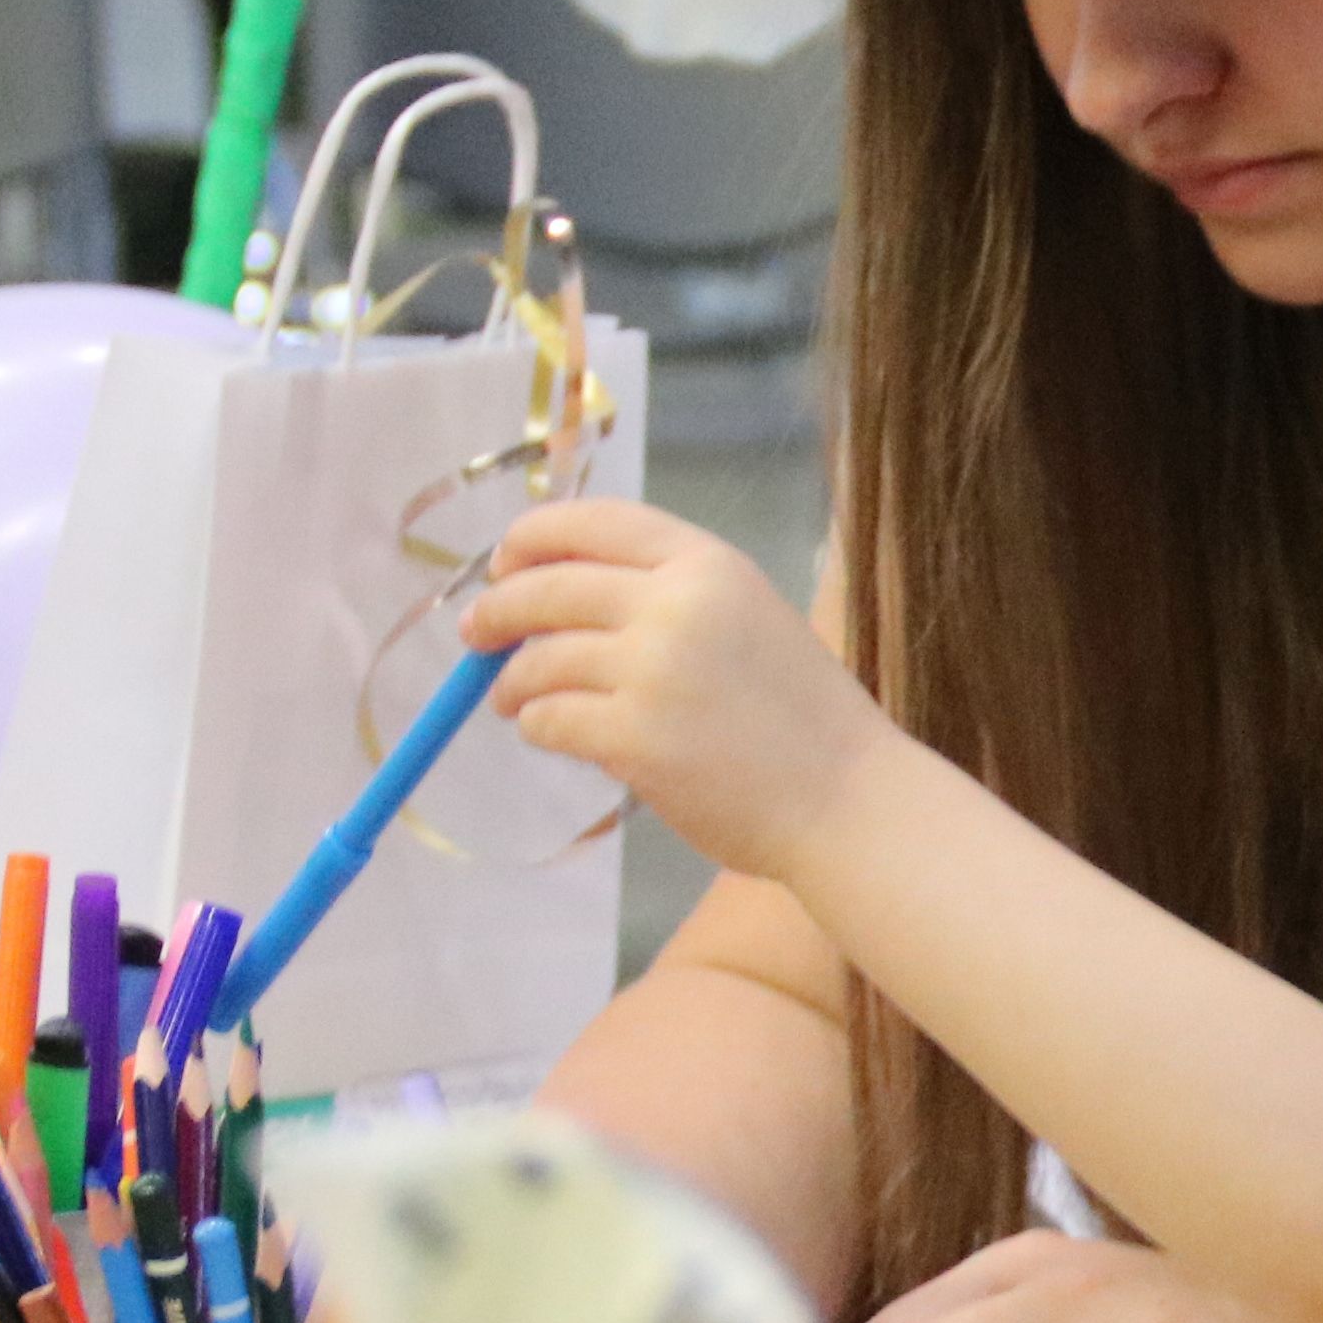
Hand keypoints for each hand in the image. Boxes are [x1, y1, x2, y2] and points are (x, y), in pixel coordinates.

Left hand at [468, 498, 878, 875]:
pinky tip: (550, 734)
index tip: (504, 562)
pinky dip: (538, 727)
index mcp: (707, 564)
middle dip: (497, 610)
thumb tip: (555, 594)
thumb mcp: (747, 618)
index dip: (533, 537)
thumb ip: (668, 596)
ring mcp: (652, 671)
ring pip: (538, 660)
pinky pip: (549, 720)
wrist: (847, 800)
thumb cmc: (801, 718)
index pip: (593, 523)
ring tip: (512, 700)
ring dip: (511, 681)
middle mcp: (675, 604)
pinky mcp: (634, 738)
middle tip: (475, 632)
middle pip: (547, 588)